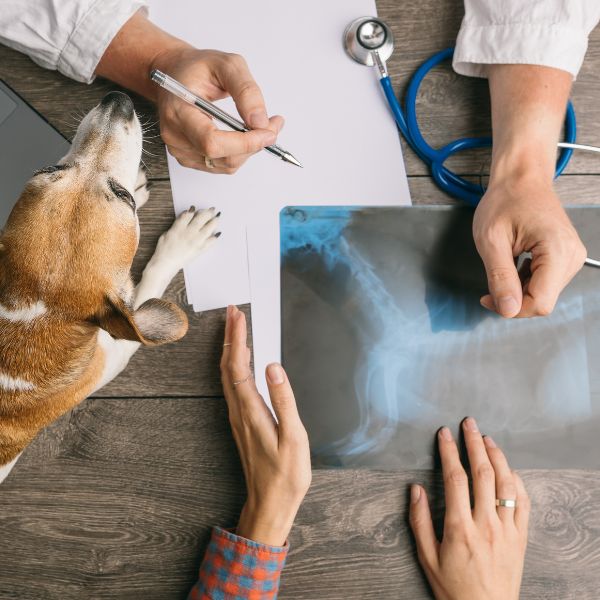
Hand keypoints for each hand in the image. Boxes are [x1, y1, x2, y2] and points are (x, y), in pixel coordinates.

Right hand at [96, 11, 282, 174]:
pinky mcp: (189, 158)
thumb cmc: (196, 69)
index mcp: (178, 111)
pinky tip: (244, 135)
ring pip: (227, 165)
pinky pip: (223, 165)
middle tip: (273, 125)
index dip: (244, 143)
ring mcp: (181, 150)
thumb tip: (260, 121)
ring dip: (250, 150)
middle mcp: (175, 135)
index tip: (268, 132)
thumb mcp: (226, 64)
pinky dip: (240, 153)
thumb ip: (246, 91)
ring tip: (260, 127)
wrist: (174, 75)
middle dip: (254, 145)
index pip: (212, 142)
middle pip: (223, 158)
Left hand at [220, 305, 310, 545]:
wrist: (270, 503)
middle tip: (233, 312)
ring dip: (230, 350)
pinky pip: (232, 386)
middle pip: (228, 366)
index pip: (239, 365)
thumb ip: (283, 400)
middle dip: (230, 336)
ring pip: (227, 375)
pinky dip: (234, 366)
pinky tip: (240, 363)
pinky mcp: (241, 422)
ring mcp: (238, 417)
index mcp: (251, 410)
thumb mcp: (294, 437)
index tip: (237, 315)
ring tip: (235, 330)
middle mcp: (238, 411)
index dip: (237, 338)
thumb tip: (273, 367)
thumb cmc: (286, 474)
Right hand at [409, 418, 529, 599]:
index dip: (449, 451)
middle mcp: (486, 524)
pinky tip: (509, 469)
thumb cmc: (453, 588)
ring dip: (497, 456)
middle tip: (468, 423)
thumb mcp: (427, 558)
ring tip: (487, 438)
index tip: (444, 434)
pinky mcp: (521, 538)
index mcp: (460, 528)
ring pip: (506, 483)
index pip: (455, 478)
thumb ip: (420, 521)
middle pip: (483, 473)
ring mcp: (507, 530)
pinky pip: (524, 503)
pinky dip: (517, 481)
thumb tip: (415, 489)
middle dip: (474, 443)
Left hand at [473, 178, 585, 317]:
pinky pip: (546, 283)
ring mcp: (572, 257)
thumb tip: (508, 310)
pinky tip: (513, 266)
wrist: (521, 178)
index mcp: (557, 251)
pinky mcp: (566, 257)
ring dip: (518, 290)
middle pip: (543, 301)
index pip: (541, 303)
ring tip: (503, 266)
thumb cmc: (505, 200)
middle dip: (513, 299)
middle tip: (490, 284)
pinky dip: (525, 282)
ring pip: (544, 294)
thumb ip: (500, 277)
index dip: (512, 308)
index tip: (488, 298)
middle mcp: (572, 257)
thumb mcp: (491, 240)